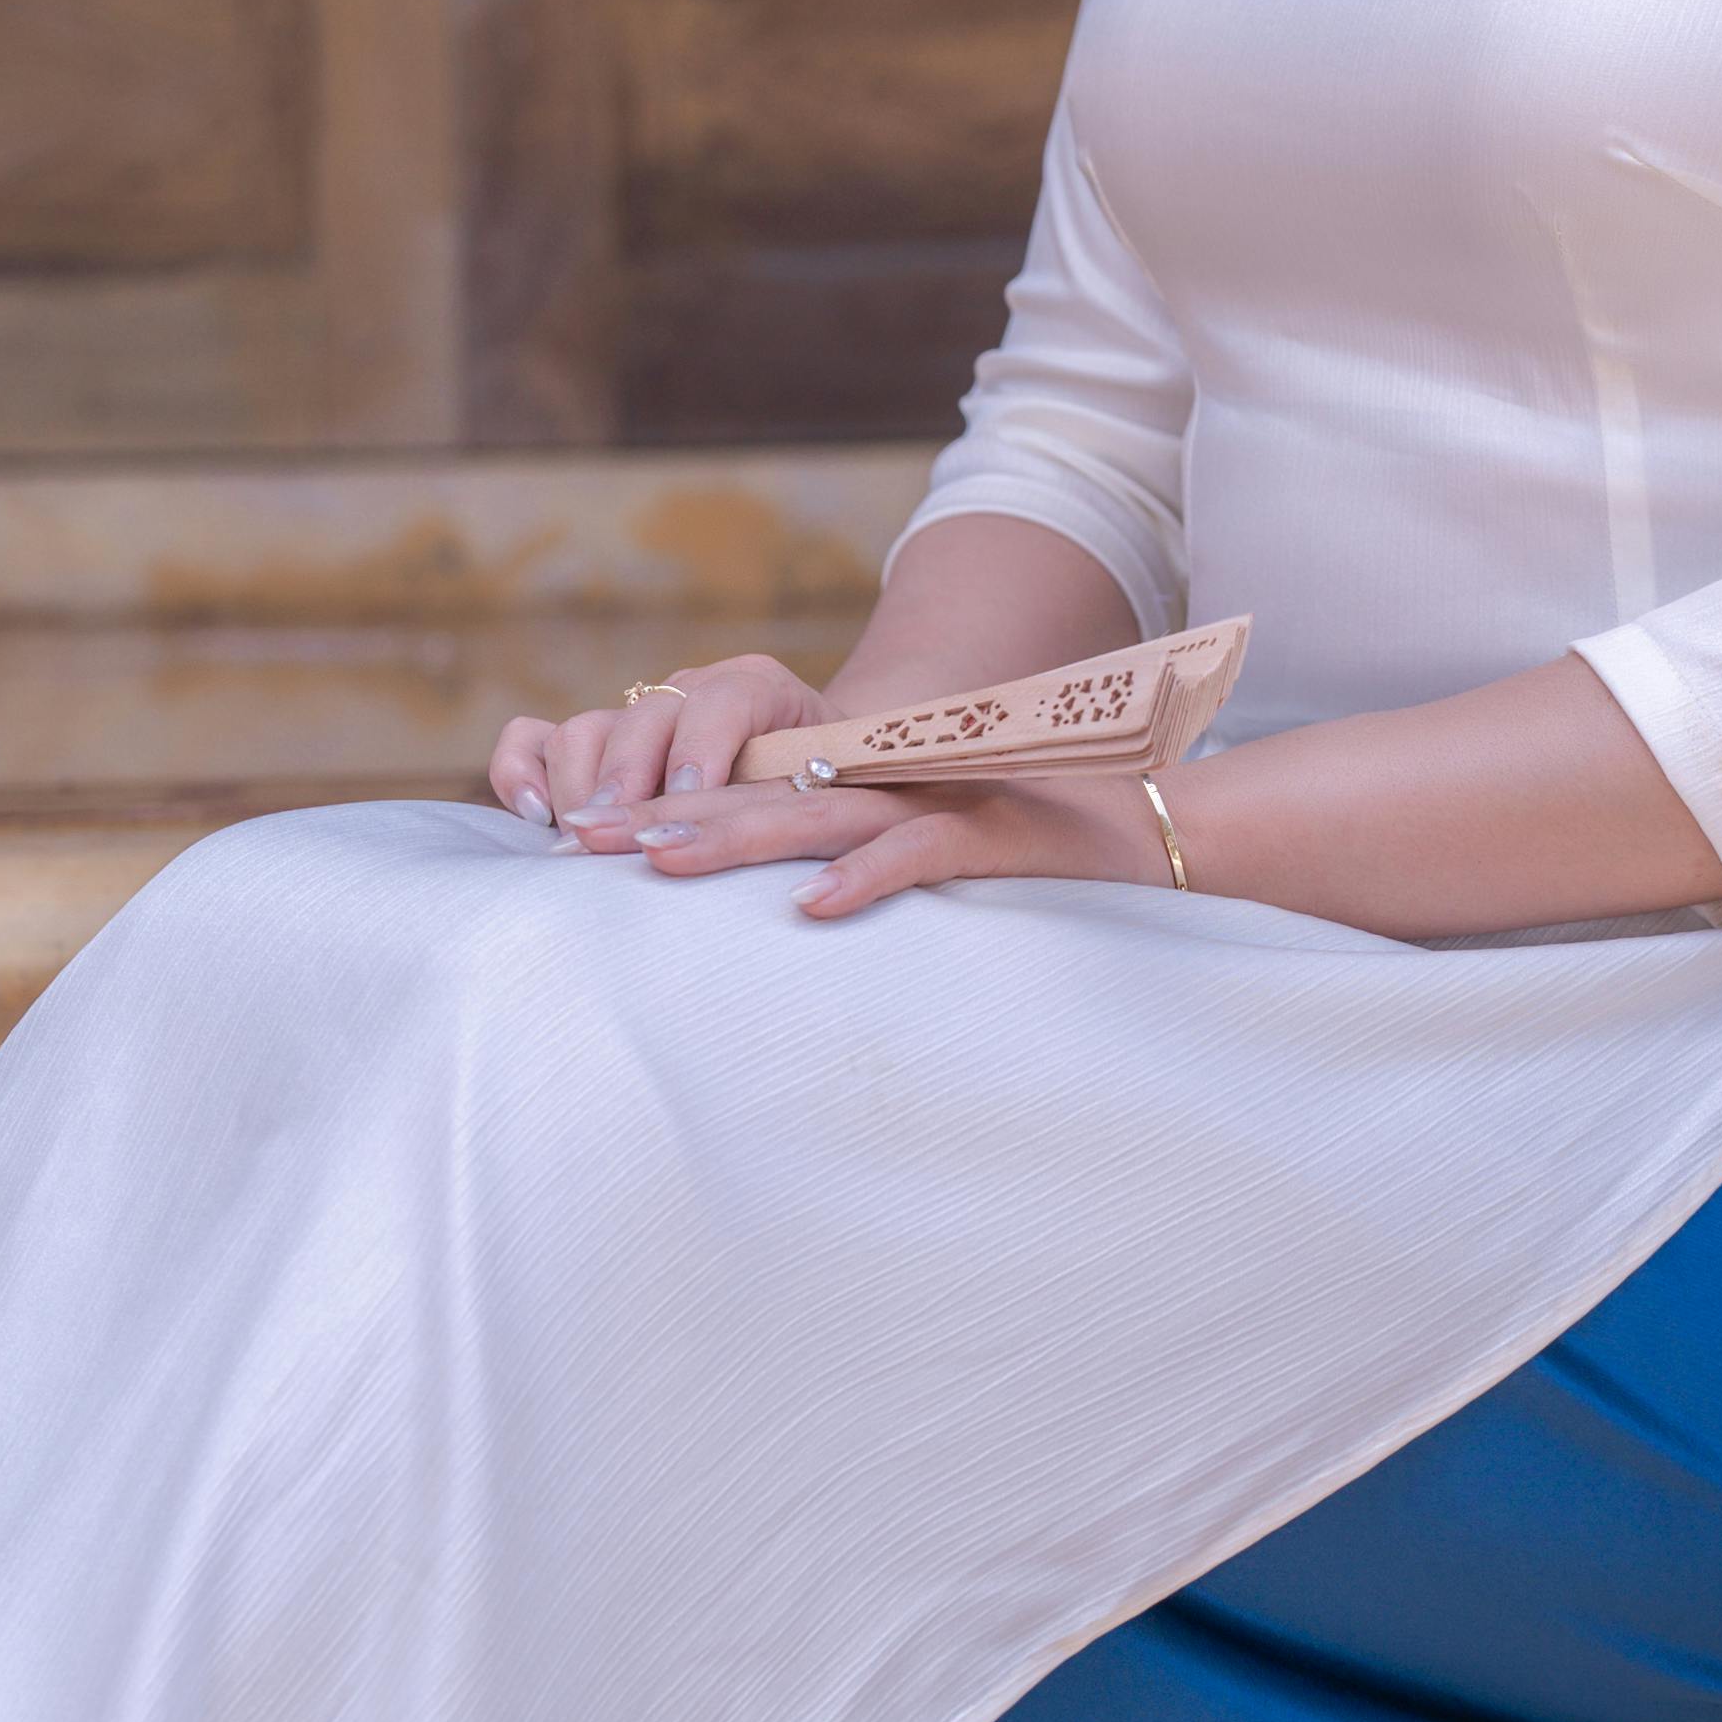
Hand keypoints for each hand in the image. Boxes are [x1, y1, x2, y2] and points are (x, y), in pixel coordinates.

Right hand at [489, 652, 829, 837]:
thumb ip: (818, 806)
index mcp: (759, 686)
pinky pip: (533, 740)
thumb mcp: (847, 795)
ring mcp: (635, 717)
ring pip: (584, 730)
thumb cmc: (839, 794)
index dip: (701, 751)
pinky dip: (523, 772)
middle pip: (641, 721)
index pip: (722, 701)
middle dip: (630, 782)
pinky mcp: (594, 747)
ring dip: (583, 789)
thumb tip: (810, 871)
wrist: (820, 775)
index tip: (690, 804)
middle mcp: (688, 691)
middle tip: (626, 841)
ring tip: (591, 843)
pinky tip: (540, 818)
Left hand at [621, 763, 1177, 914]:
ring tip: (658, 865)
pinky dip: (866, 878)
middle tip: (579, 845)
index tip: (575, 840)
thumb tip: (758, 930)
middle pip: (756, 798)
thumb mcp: (919, 866)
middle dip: (665, 818)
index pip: (742, 794)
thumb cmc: (1026, 861)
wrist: (1146, 831)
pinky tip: (809, 908)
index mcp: (860, 793)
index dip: (662, 809)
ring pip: (818, 818)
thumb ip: (843, 879)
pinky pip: (918, 856)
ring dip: (736, 839)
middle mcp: (885, 790)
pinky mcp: (992, 837)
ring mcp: (937, 807)